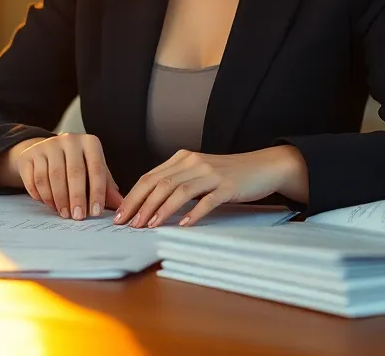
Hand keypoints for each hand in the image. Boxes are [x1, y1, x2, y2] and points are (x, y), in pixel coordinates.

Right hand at [11, 134, 122, 219]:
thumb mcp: (93, 171)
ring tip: (64, 213)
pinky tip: (49, 205)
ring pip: (52, 177)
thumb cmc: (77, 165)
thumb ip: (106, 187)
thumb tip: (121, 206)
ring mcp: (47, 145)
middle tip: (78, 217)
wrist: (46, 151)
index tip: (96, 212)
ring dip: (58, 199)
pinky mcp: (29, 154)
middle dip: (76, 198)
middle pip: (74, 173)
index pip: (96, 169)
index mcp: (89, 142)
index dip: (97, 192)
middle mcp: (69, 139)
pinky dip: (42, 195)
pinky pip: (34, 179)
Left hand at [114, 146, 306, 228]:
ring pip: (178, 191)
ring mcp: (211, 173)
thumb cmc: (229, 174)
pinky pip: (206, 200)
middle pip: (159, 183)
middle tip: (128, 224)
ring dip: (160, 210)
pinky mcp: (227, 186)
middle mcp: (193, 162)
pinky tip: (183, 225)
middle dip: (140, 205)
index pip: (150, 177)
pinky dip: (193, 213)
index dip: (132, 196)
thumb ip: (177, 182)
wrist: (264, 166)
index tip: (120, 215)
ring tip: (149, 226)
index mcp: (182, 158)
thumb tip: (149, 204)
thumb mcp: (198, 172)